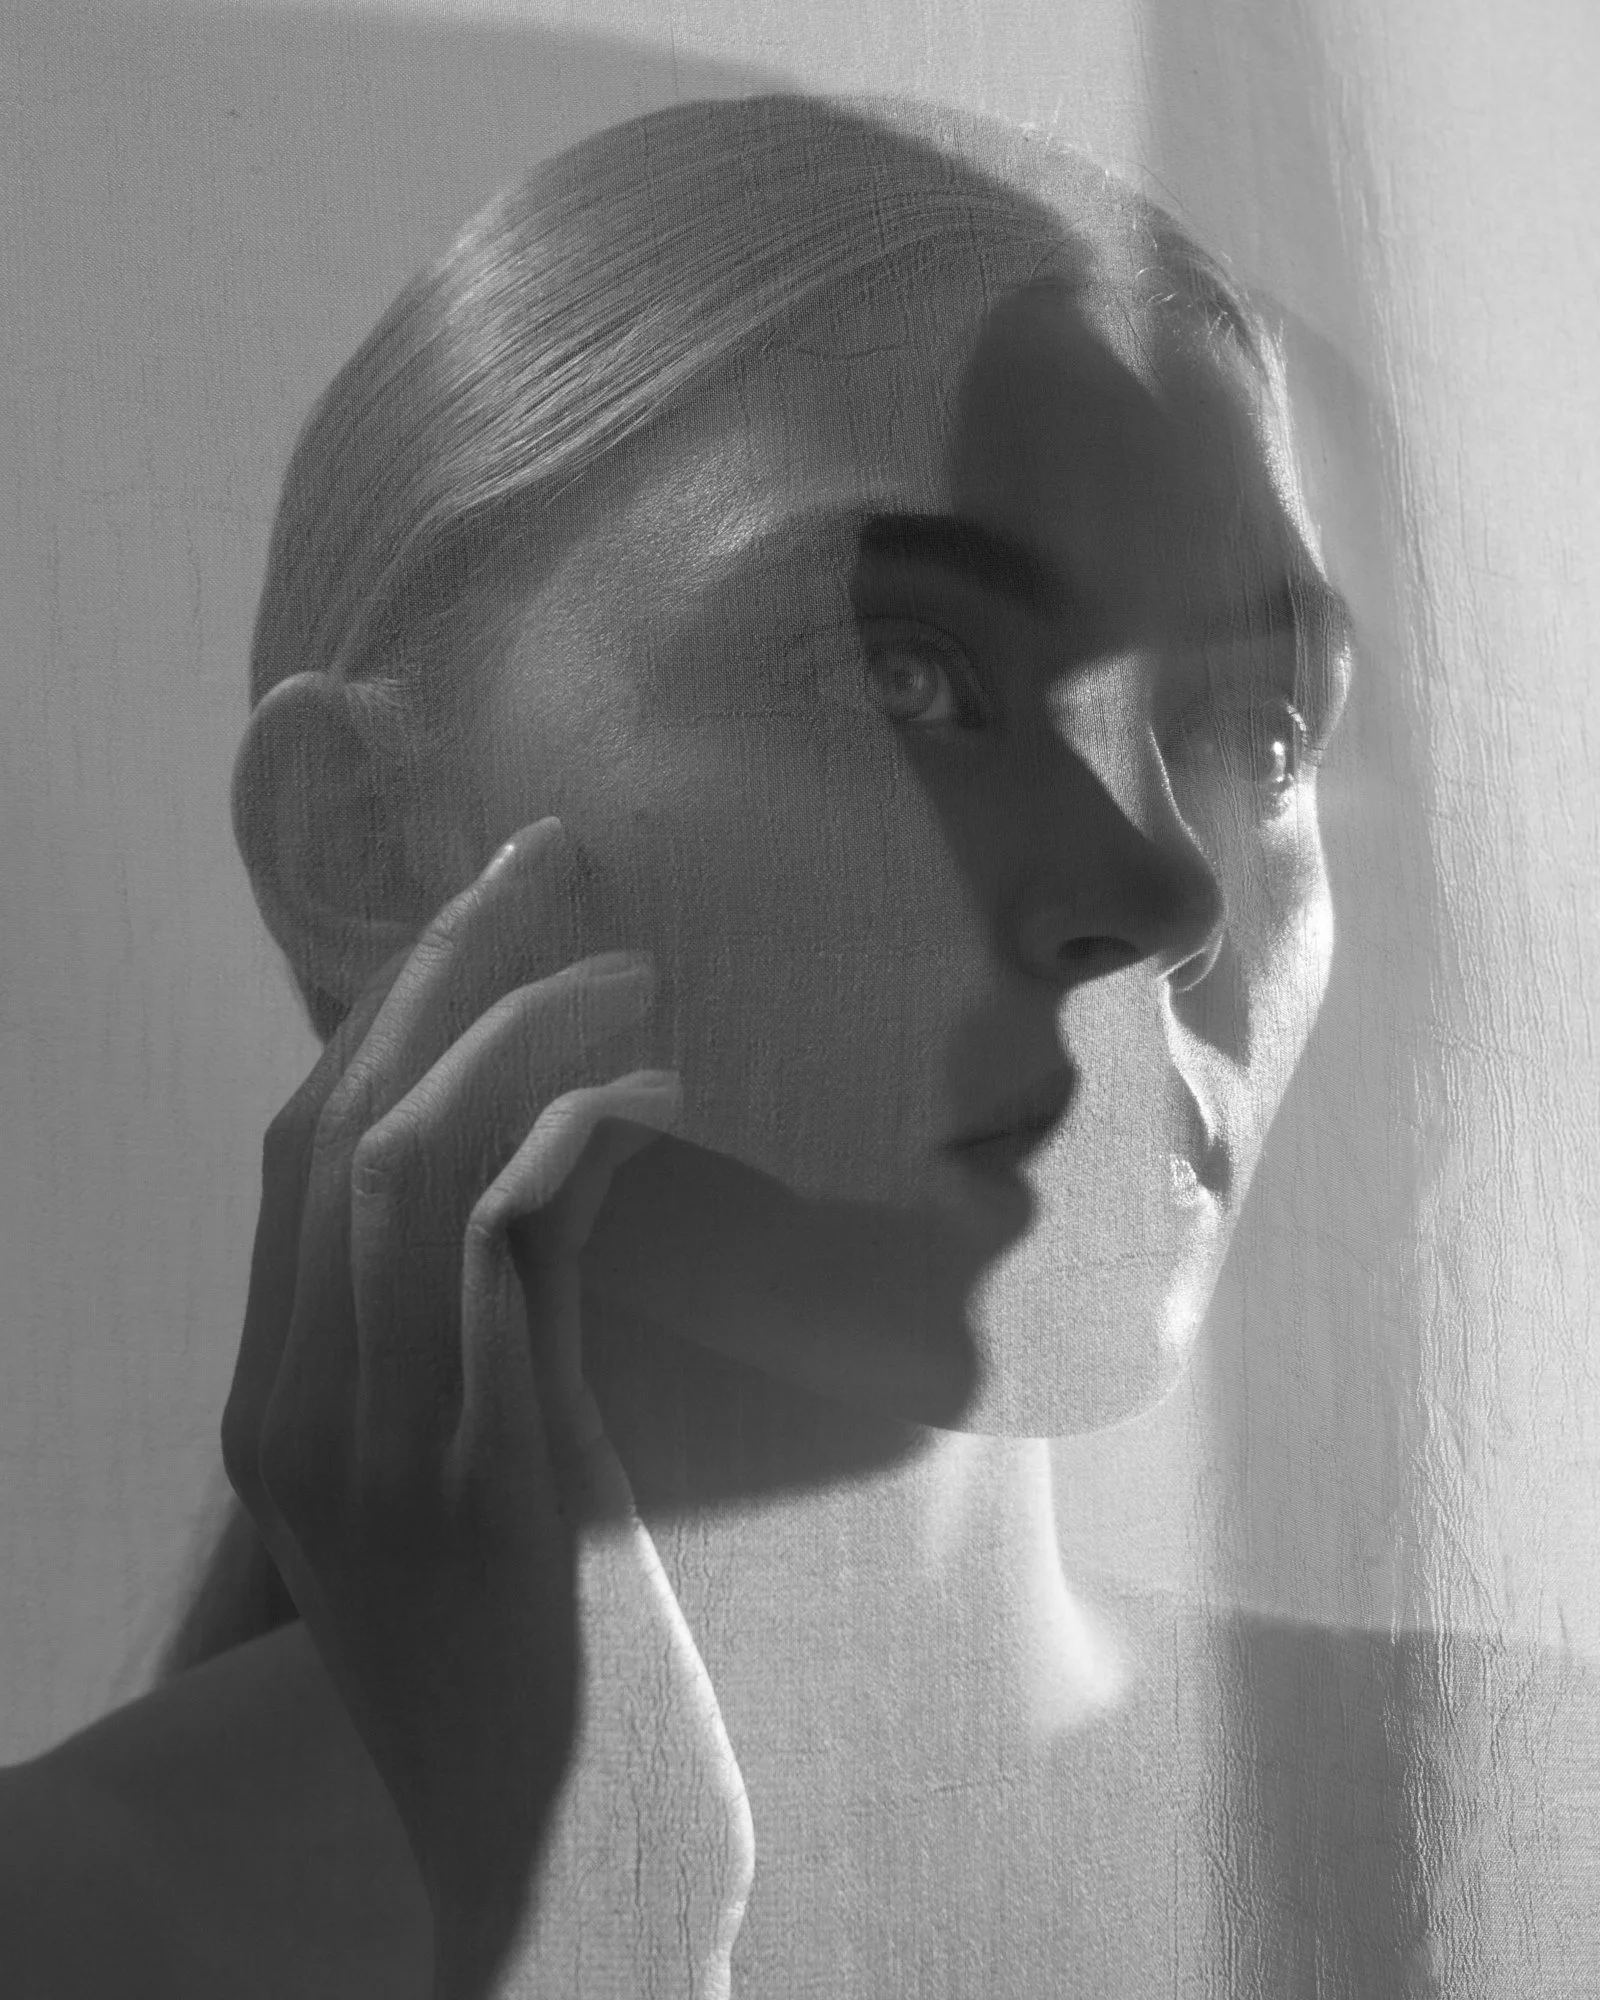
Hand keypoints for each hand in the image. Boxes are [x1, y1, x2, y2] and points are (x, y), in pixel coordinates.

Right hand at [220, 817, 679, 1994]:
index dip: (383, 1012)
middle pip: (334, 1119)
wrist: (531, 1847)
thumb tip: (579, 1146)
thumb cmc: (515, 1654)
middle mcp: (292, 1401)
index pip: (298, 1152)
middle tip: (540, 858)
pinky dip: (567, 1136)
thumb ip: (489, 1315)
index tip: (478, 915)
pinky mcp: (473, 1463)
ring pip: (397, 1156)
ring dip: (509, 1028)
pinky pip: (497, 1244)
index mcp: (277, 1398)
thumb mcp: (470, 1462)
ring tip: (622, 956)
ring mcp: (370, 1433)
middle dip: (437, 970)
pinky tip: (655, 1085)